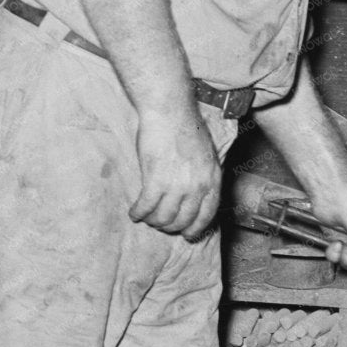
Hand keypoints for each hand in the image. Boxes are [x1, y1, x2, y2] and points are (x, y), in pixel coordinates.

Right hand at [129, 107, 220, 237]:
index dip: (195, 228)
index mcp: (212, 178)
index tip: (187, 235)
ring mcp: (178, 185)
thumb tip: (196, 195)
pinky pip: (146, 206)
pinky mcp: (156, 180)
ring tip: (146, 217)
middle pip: (184, 220)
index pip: (207, 215)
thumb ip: (203, 176)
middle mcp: (198, 185)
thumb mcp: (206, 154)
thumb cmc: (185, 127)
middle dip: (170, 226)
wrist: (170, 111)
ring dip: (153, 220)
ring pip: (164, 217)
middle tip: (160, 223)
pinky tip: (134, 213)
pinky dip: (138, 213)